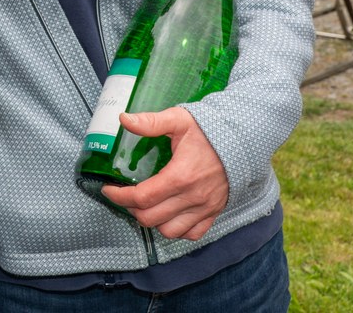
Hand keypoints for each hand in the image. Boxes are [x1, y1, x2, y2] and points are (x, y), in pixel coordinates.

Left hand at [99, 107, 228, 239]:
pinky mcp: (214, 213)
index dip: (119, 196)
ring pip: (169, 231)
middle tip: (123, 195)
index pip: (142, 198)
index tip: (108, 189)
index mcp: (180, 176)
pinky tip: (167, 215)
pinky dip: (176, 230)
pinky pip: (192, 234)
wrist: (243, 140)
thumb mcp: (179, 120)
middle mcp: (193, 198)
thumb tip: (123, 119)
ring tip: (144, 205)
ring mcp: (205, 208)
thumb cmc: (209, 130)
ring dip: (152, 221)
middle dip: (130, 208)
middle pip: (151, 218)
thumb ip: (151, 122)